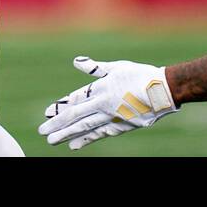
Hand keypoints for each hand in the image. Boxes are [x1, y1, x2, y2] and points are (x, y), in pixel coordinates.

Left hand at [38, 57, 177, 150]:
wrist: (163, 91)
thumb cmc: (140, 75)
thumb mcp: (117, 67)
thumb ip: (95, 68)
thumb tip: (76, 61)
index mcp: (102, 88)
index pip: (76, 100)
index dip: (60, 107)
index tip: (46, 113)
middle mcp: (104, 105)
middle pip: (76, 116)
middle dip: (58, 125)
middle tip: (43, 132)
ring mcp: (112, 118)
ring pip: (85, 128)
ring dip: (67, 135)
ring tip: (53, 141)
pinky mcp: (121, 127)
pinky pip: (100, 134)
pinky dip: (87, 139)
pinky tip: (75, 145)